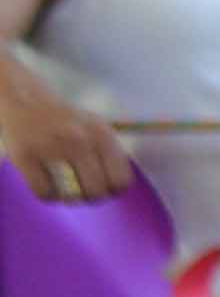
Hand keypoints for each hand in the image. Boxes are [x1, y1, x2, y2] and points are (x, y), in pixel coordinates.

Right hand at [0, 77, 127, 202]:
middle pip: (97, 191)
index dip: (113, 190)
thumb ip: (108, 153)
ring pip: (72, 195)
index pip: (120, 180)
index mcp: (101, 135)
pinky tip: (47, 185)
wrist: (22, 98)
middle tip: (83, 191)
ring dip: (71, 198)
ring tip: (66, 190)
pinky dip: (48, 194)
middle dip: (91, 196)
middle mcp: (79, 141)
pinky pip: (45, 192)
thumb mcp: (95, 127)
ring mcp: (51, 149)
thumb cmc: (62, 117)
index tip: (105, 188)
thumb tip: (116, 188)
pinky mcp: (25, 157)